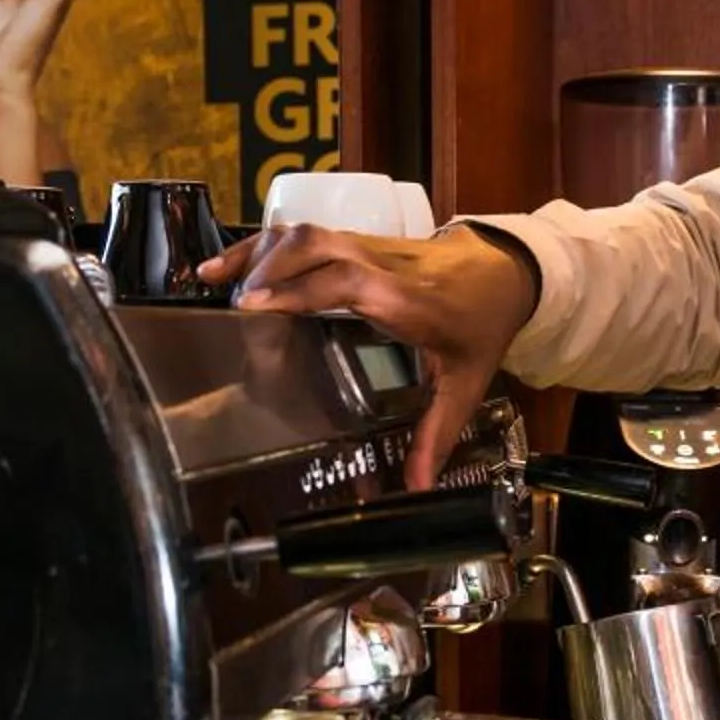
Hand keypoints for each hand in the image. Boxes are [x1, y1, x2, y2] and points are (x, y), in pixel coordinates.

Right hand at [197, 223, 540, 485]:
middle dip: (269, 270)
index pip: (346, 280)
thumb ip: (437, 433)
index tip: (255, 304)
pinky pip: (303, 233)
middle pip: (317, 246)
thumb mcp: (466, 383)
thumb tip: (417, 487)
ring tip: (214, 281)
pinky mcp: (354, 240)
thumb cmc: (481, 325)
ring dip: (257, 253)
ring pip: (306, 233)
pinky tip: (226, 266)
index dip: (300, 288)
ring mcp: (366, 245)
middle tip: (233, 308)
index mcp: (407, 300)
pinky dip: (261, 246)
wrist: (505, 272)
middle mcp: (381, 265)